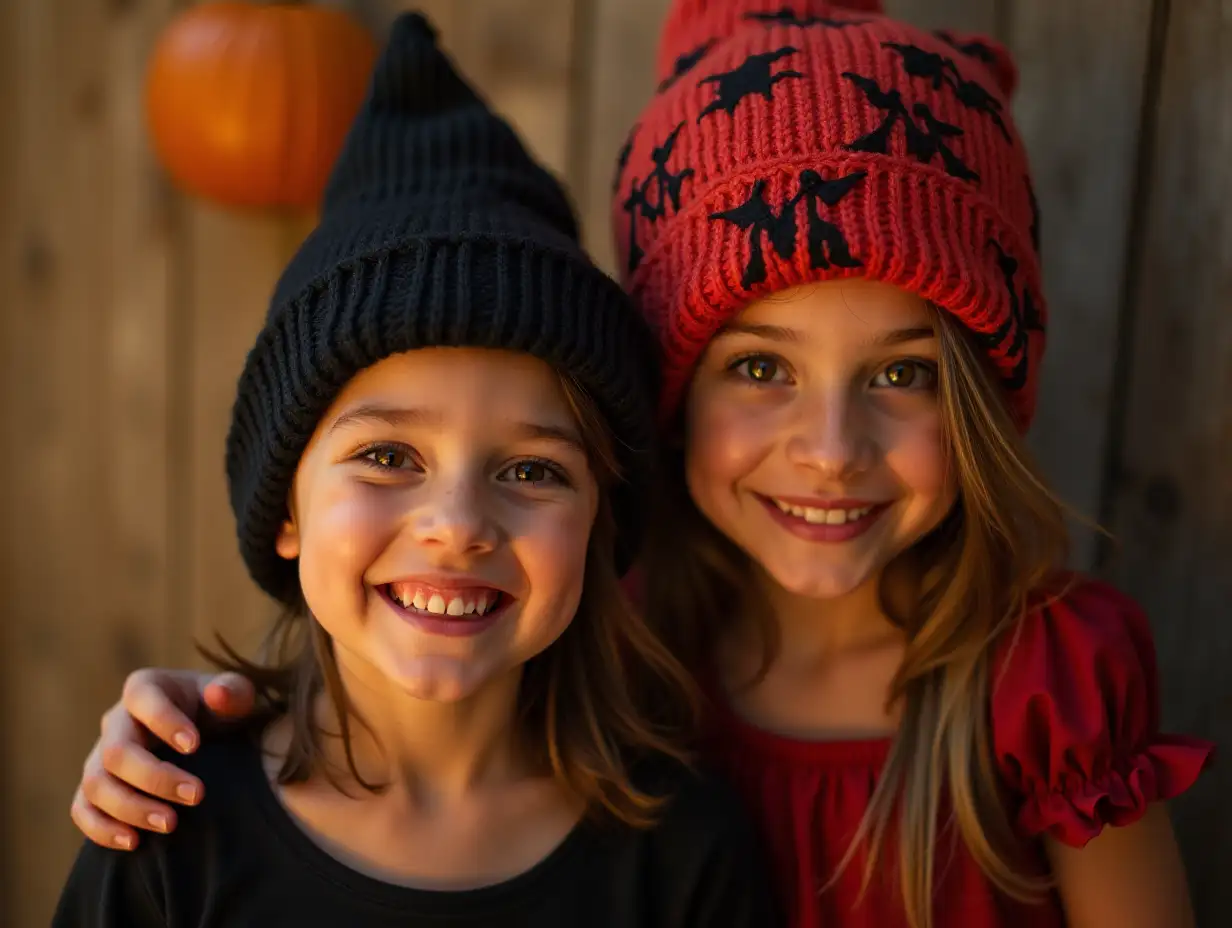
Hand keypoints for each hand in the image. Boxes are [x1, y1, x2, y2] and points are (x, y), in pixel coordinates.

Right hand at [70, 668, 256, 849]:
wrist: (205, 736)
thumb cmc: (218, 711)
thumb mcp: (234, 696)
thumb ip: (233, 692)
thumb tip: (218, 694)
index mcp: (145, 688)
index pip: (143, 700)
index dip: (165, 722)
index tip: (196, 746)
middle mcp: (116, 721)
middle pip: (117, 751)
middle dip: (155, 777)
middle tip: (197, 796)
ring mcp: (100, 755)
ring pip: (95, 784)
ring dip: (130, 808)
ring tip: (170, 824)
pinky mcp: (96, 788)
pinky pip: (82, 809)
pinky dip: (101, 828)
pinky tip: (134, 842)